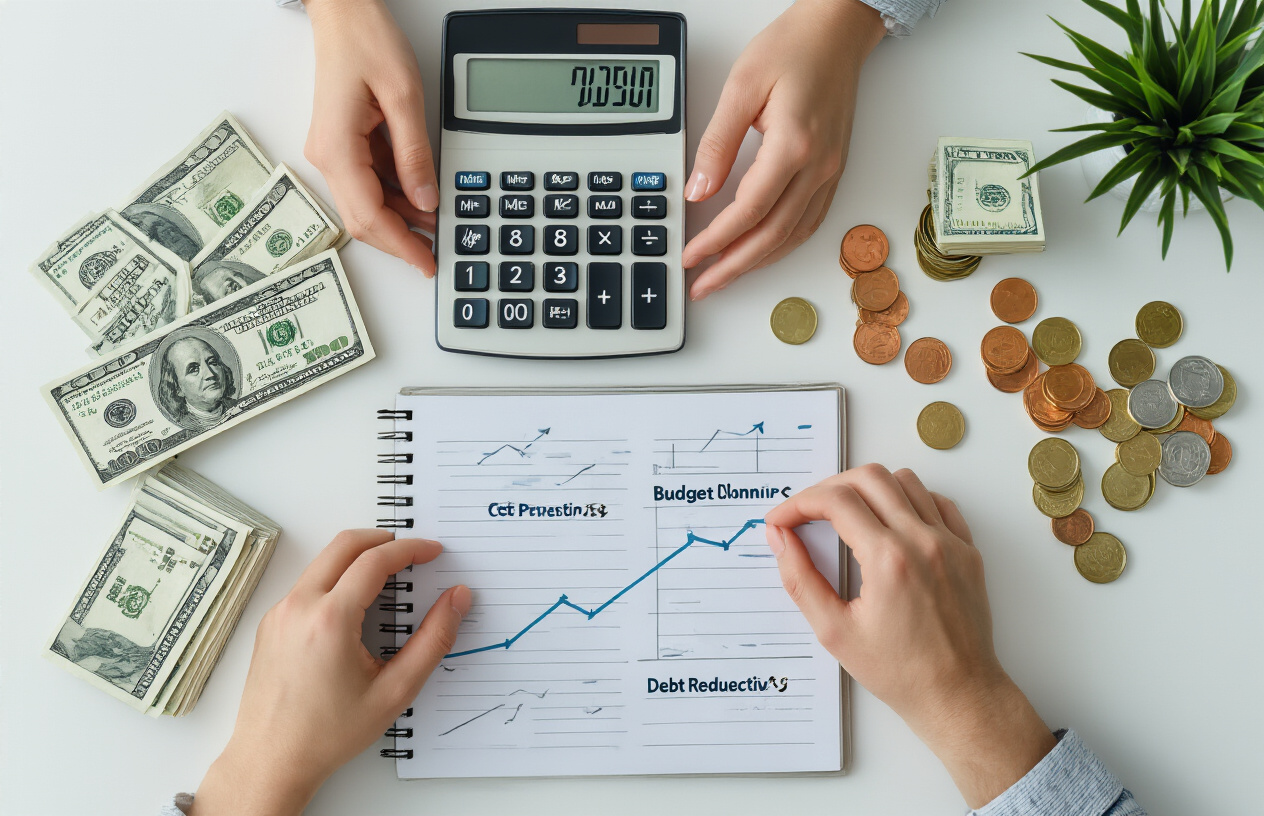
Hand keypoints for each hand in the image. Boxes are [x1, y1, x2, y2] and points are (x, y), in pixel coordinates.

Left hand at [190, 530, 469, 815]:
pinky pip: (307, 584)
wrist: (272, 760)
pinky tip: (355, 606)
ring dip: (357, 558)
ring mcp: (279, 613)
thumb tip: (456, 600)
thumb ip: (433, 640)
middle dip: (383, 540)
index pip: (375, 560)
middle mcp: (298, 607)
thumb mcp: (394, 691)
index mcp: (329, 620)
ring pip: (322, 561)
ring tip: (387, 577)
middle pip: (344, 544)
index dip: (411, 549)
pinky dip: (335, 578)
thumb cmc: (327, 734)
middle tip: (411, 551)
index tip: (432, 551)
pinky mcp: (270, 624)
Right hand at [303, 0, 437, 273]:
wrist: (343, 12)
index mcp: (337, 149)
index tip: (426, 262)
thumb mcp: (403, 96)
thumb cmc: (365, 40)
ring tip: (434, 227)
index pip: (370, 216)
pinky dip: (395, 196)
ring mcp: (334, 151)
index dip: (401, 245)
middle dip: (400, 240)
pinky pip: (369, 182)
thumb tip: (425, 199)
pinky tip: (419, 199)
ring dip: (400, 219)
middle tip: (434, 254)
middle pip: (363, 219)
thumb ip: (414, 153)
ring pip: (367, 203)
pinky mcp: (343, 144)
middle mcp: (328, 156)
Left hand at [682, 0, 885, 299]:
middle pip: (771, 236)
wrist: (836, 32)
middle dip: (733, 267)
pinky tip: (759, 253)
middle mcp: (818, 166)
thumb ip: (716, 144)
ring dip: (757, 263)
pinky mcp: (831, 171)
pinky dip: (780, 246)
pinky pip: (807, 223)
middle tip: (703, 286)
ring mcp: (829, 172)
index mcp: (794, 145)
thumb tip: (697, 190)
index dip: (716, 241)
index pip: (748, 211)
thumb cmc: (793, 48)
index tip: (690, 258)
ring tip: (724, 276)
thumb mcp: (740, 87)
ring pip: (792, 236)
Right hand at [765, 465, 1056, 807]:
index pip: (835, 501)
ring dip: (868, 489)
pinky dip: (909, 500)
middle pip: (868, 478)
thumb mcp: (835, 631)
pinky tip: (891, 522)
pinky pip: (938, 502)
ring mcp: (950, 543)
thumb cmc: (900, 672)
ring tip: (847, 515)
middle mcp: (923, 541)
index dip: (798, 504)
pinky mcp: (967, 551)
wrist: (957, 695)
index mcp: (888, 559)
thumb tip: (779, 538)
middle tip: (808, 513)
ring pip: (904, 481)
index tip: (782, 521)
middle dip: (829, 488)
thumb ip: (800, 579)